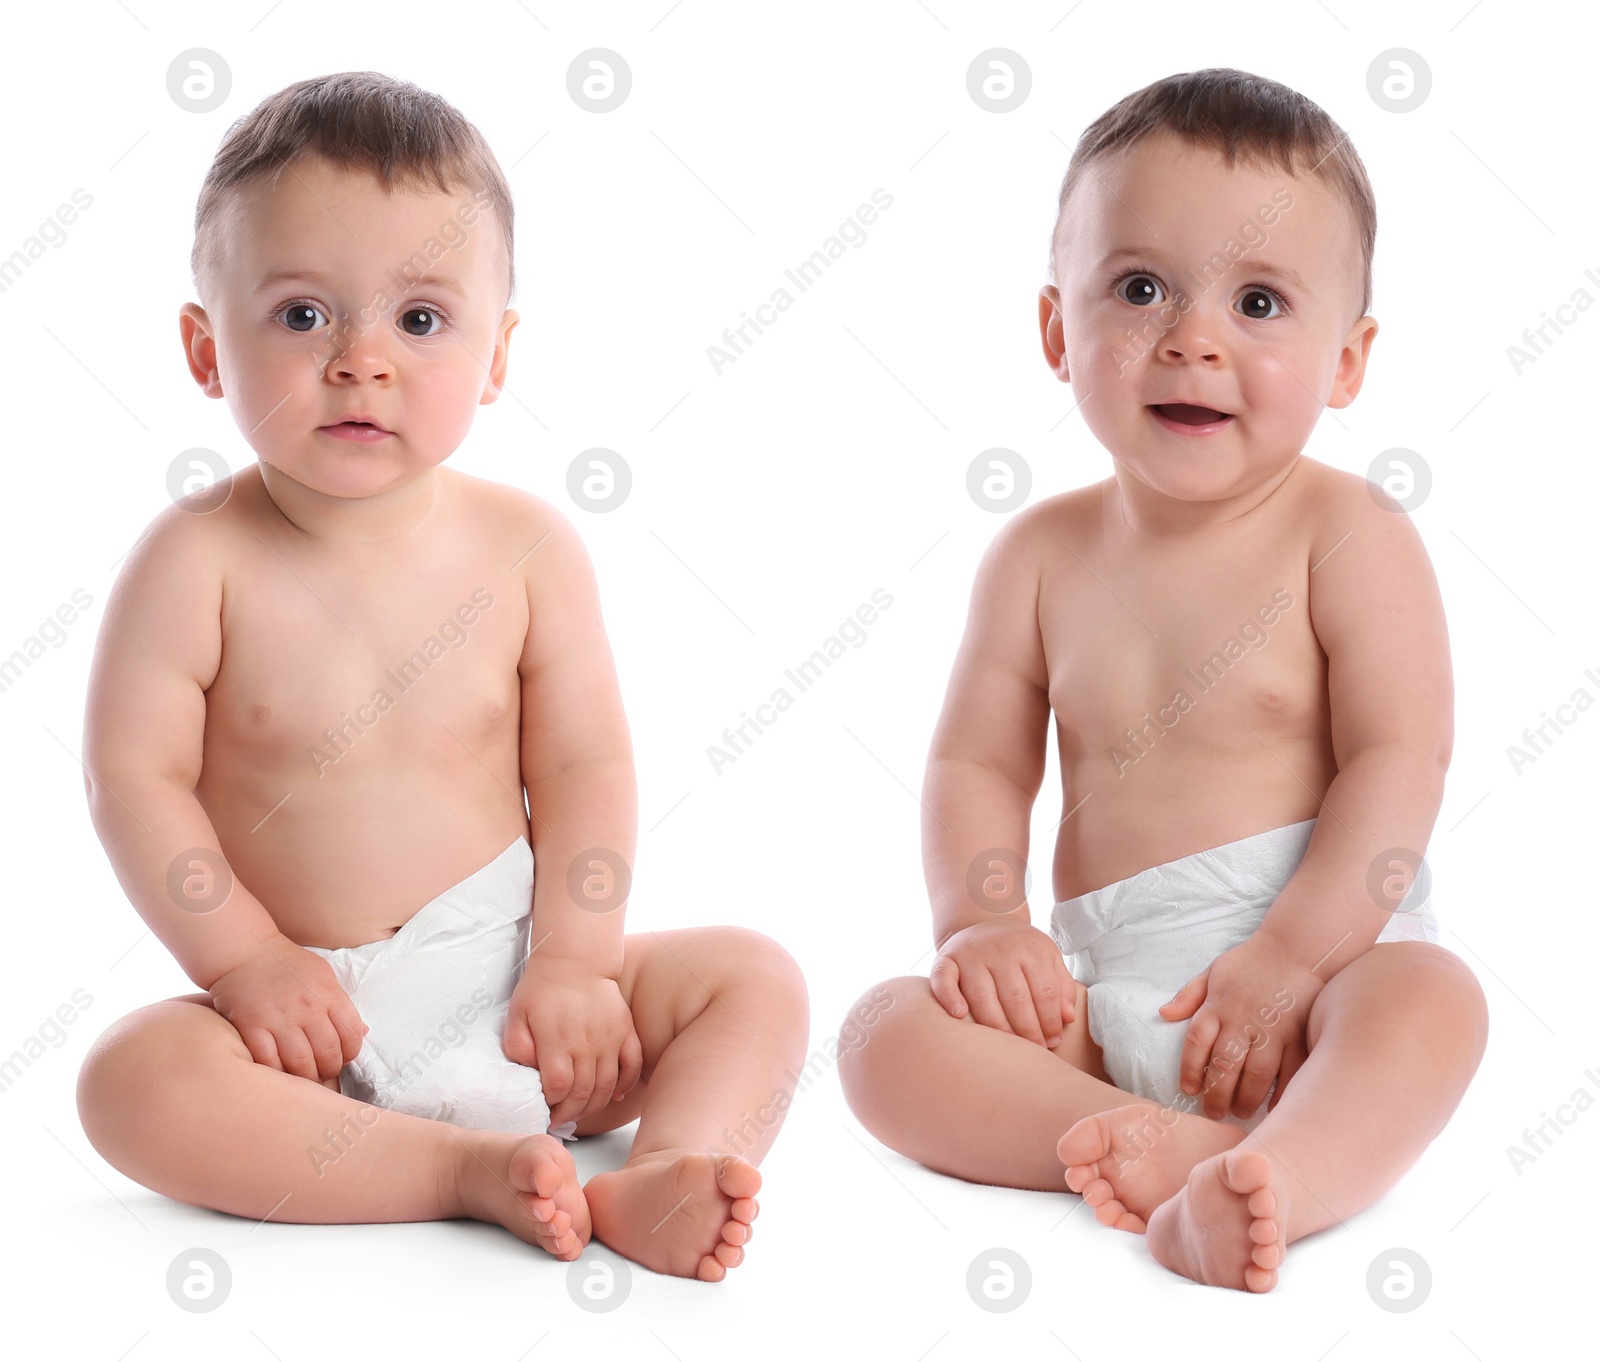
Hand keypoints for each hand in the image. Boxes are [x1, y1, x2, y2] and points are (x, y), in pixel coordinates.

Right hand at [208, 932, 366, 1085]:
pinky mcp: (252, 1028)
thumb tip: (362, 1031)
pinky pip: (268, 1061)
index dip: (352, 1051)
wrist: (244, 953)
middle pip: (328, 1052)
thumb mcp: (323, 975)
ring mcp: (278, 1019)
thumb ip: (342, 1003)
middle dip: (330, 1068)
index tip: (345, 1056)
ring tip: (306, 1075)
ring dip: (307, 1076)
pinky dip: (278, 1072)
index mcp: (327, 993)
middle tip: (325, 1070)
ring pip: (300, 1062)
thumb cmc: (287, 964)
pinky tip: (281, 1071)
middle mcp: (306, 1007)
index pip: (351, 1032)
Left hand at [504, 955, 643, 1129]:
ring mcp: (610, 1038)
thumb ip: (517, 1048)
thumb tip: (528, 1074)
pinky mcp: (625, 1031)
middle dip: (570, 1113)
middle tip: (560, 1119)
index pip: (557, 1089)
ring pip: (607, 1086)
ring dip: (594, 1105)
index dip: (551, 1106)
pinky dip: (627, 1084)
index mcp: (557, 1042)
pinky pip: (633, 1064)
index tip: (545, 1111)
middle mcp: (586, 1044)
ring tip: (581, 1111)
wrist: (575, 960)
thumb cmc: (542, 989)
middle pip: (583, 1094)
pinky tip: (615, 1095)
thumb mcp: (516, 1016)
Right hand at [929, 920, 1076, 1047]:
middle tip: (1034, 1050)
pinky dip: (948, 997)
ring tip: (1009, 1047)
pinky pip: (943, 979)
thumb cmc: (1020, 948)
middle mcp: (999, 949)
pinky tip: (960, 1015)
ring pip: (982, 996)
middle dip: (1028, 1030)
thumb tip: (1067, 1018)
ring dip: (997, 1027)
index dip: (1051, 1021)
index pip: (1044, 991)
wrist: (984, 919)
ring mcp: (970, 954)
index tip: (1053, 1040)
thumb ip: (1061, 985)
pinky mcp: (945, 958)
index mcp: (1029, 948)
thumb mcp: (1047, 956)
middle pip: (1016, 998)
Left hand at [1159, 931, 1326, 1120]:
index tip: (1188, 1090)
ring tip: (1239, 1113)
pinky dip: (1281, 1092)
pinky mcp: (1298, 1035)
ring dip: (1245, 1099)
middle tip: (1213, 1114)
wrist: (1297, 947)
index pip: (1196, 1042)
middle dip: (1216, 1095)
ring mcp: (1272, 1029)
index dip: (1189, 1069)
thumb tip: (1163, 1014)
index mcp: (1218, 1005)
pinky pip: (1290, 1071)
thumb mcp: (1214, 971)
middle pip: (1223, 1065)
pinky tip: (1273, 1108)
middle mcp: (1242, 1020)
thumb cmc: (1251, 962)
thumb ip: (1189, 995)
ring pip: (1256, 1074)